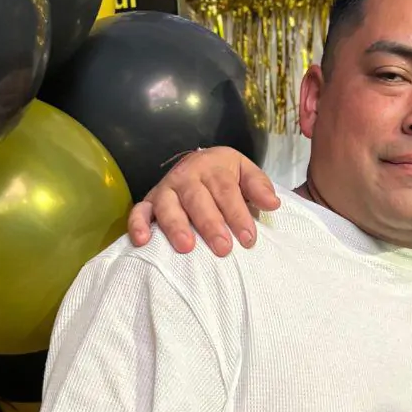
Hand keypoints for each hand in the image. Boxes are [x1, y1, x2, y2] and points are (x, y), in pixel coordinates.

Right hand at [127, 147, 278, 254]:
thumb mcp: (245, 173)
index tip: (249, 239)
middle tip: (223, 248)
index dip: (237, 215)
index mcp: (212, 167)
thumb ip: (259, 187)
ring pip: (168, 206)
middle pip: (198, 199)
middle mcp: (186, 176)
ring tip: (186, 247)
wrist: (198, 163)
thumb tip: (272, 204)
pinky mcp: (149, 202)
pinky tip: (142, 242)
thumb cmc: (226, 176)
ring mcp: (166, 189)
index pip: (226, 191)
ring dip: (176, 226)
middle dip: (210, 224)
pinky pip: (139, 212)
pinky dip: (138, 225)